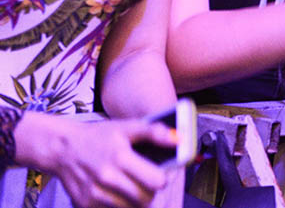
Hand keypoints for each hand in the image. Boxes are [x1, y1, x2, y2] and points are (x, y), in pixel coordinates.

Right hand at [17, 113, 172, 207]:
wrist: (63, 149)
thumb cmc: (98, 137)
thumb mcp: (126, 127)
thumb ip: (154, 132)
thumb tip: (178, 138)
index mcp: (120, 157)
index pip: (157, 182)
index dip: (165, 178)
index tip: (165, 172)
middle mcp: (106, 179)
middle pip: (146, 199)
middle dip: (152, 190)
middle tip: (149, 180)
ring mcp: (94, 195)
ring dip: (137, 199)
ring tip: (133, 184)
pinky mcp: (85, 205)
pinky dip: (120, 205)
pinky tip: (117, 191)